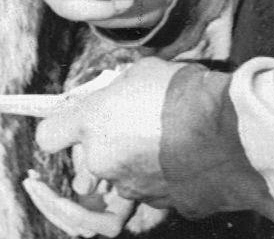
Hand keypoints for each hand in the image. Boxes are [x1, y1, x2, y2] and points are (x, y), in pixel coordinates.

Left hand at [34, 57, 184, 205]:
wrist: (225, 131)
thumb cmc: (180, 92)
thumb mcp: (140, 71)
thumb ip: (118, 86)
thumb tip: (116, 90)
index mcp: (91, 122)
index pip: (48, 136)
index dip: (58, 130)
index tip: (70, 125)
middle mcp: (102, 159)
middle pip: (87, 162)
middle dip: (103, 148)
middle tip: (130, 126)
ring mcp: (128, 185)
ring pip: (118, 177)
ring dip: (131, 163)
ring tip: (160, 140)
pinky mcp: (156, 203)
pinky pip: (147, 189)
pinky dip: (157, 176)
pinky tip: (178, 155)